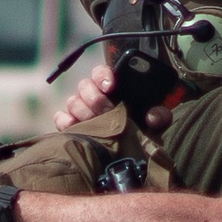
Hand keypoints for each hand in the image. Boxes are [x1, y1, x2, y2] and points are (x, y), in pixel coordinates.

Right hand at [53, 63, 172, 131]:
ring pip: (73, 101)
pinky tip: (76, 128)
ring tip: (96, 123)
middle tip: (106, 110)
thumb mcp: (155, 122)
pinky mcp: (69, 123)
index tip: (110, 87)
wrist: (127, 149)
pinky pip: (60, 117)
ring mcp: (79, 108)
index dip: (103, 76)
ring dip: (84, 112)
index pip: (100, 72)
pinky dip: (66, 122)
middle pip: (84, 86)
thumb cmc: (140, 128)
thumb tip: (153, 117)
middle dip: (95, 98)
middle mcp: (92, 94)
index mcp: (111, 87)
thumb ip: (160, 115)